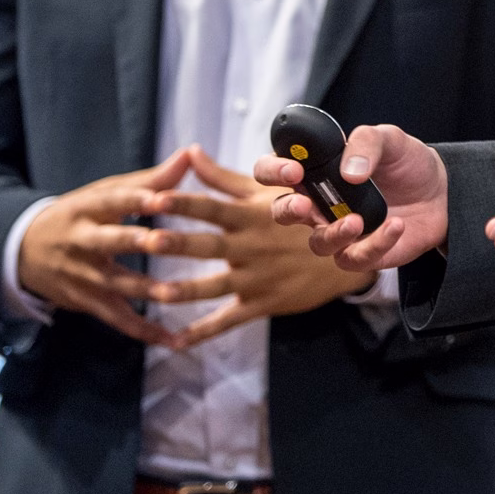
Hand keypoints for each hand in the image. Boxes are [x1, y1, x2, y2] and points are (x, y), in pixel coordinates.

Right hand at [16, 146, 199, 344]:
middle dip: (137, 241)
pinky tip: (173, 340)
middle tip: (165, 241)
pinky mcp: (86, 301)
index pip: (114, 200)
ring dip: (146, 290)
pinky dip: (143, 331)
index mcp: (89, 207)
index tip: (162, 197)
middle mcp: (83, 240)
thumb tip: (189, 154)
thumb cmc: (80, 214)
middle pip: (111, 241)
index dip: (137, 198)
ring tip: (177, 295)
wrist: (23, 250)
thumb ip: (150, 180)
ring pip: (116, 283)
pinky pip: (117, 318)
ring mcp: (83, 274)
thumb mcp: (104, 192)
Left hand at [143, 149, 371, 349]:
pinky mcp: (262, 303)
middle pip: (209, 245)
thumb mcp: (266, 193)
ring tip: (158, 293)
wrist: (345, 256)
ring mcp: (257, 277)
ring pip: (217, 286)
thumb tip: (190, 153)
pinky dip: (204, 332)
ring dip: (188, 290)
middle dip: (179, 243)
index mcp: (251, 216)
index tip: (155, 197)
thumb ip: (223, 178)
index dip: (185, 202)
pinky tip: (177, 341)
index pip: (213, 207)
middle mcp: (252, 246)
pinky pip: (230, 320)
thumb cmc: (299, 216)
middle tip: (149, 241)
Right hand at [257, 122, 448, 271]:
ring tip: (357, 220)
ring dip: (334, 233)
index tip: (293, 169)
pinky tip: (396, 225)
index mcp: (317, 171)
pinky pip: (356, 257)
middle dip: (287, 210)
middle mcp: (320, 203)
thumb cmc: (406, 163)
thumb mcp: (390, 139)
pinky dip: (376, 243)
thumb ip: (366, 142)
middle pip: (281, 212)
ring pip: (317, 242)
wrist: (442, 191)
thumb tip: (349, 171)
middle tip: (304, 205)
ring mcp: (338, 230)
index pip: (273, 170)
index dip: (273, 170)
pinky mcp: (362, 252)